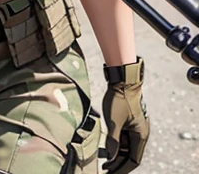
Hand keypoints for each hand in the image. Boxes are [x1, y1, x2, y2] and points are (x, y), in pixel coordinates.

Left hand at [102, 58, 149, 172]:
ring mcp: (134, 127)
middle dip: (118, 164)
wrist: (122, 79)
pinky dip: (116, 145)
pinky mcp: (128, 122)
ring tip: (104, 162)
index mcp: (140, 135)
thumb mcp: (114, 122)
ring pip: (126, 147)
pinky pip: (123, 138)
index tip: (110, 173)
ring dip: (116, 155)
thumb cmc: (119, 99)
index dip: (122, 169)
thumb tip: (110, 157)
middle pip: (130, 155)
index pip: (133, 160)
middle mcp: (140, 133)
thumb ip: (113, 141)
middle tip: (105, 170)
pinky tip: (106, 149)